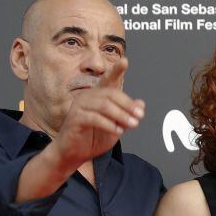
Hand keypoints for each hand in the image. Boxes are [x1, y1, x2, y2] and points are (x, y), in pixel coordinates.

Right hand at [47, 57, 144, 172]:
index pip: (108, 81)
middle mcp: (87, 97)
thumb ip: (127, 114)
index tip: (125, 61)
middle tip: (140, 116)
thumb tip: (141, 104)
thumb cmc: (94, 138)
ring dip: (121, 115)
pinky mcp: (74, 118)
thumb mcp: (116, 126)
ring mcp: (79, 106)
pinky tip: (118, 131)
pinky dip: (108, 124)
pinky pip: (94, 118)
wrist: (74, 154)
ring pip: (104, 105)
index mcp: (98, 96)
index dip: (116, 70)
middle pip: (110, 94)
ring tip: (133, 125)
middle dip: (127, 105)